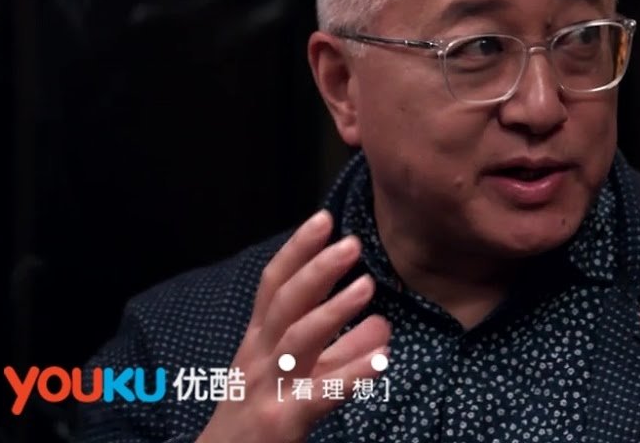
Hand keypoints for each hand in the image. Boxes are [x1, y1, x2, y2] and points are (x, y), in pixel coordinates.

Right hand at [198, 210, 391, 442]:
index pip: (274, 286)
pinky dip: (351, 374)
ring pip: (296, 341)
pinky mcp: (281, 422)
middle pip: (283, 304)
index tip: (324, 218)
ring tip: (367, 286)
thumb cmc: (258, 420)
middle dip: (316, 269)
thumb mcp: (296, 379)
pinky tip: (381, 360)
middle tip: (352, 242)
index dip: (297, 250)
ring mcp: (267, 389)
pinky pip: (318, 395)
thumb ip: (340, 352)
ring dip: (333, 310)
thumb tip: (382, 325)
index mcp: (258, 343)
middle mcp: (258, 359)